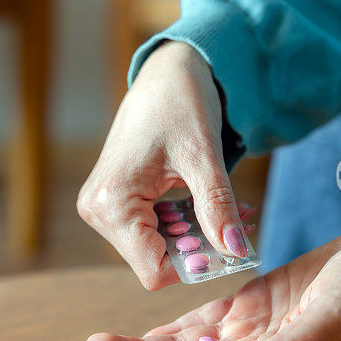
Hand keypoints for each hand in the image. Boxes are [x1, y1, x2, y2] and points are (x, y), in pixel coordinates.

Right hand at [77, 41, 248, 289]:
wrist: (167, 70)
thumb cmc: (180, 102)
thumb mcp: (204, 157)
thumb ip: (217, 207)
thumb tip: (236, 251)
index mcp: (111, 203)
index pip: (153, 270)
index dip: (195, 266)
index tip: (231, 246)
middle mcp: (98, 211)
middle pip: (156, 261)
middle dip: (201, 249)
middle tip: (242, 224)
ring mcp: (104, 207)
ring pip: (158, 248)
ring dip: (197, 236)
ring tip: (234, 211)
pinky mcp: (116, 200)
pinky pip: (153, 230)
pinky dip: (185, 224)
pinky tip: (209, 204)